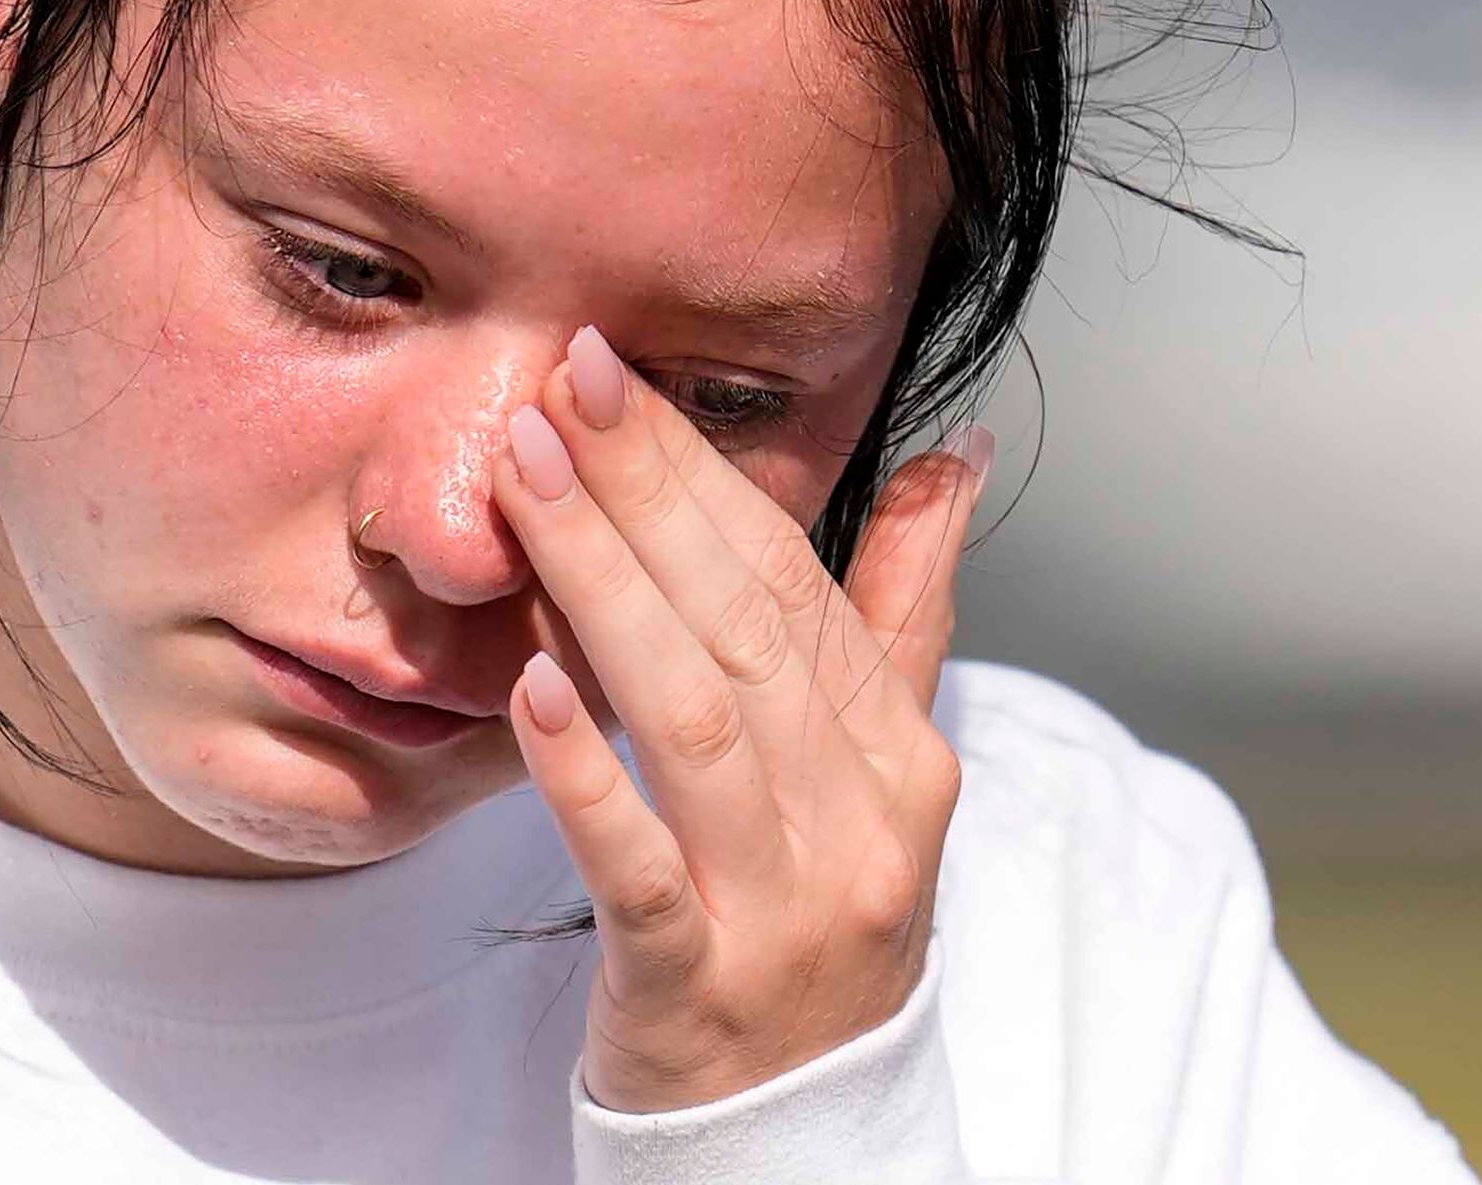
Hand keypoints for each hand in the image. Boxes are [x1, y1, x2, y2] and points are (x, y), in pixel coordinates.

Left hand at [491, 326, 984, 1115]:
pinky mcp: (694, 986)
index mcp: (902, 758)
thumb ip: (904, 608)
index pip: (796, 584)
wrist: (805, 1135)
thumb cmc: (820, 915)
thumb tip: (954, 457)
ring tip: (528, 487)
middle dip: (646, 496)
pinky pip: (636, 868)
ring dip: (603, 589)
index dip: (702, 471)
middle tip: (556, 389)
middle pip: (745, 630)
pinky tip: (530, 684)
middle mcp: (859, 827)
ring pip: (693, 723)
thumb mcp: (882, 769)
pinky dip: (584, 773)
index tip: (612, 373)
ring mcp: (781, 909)